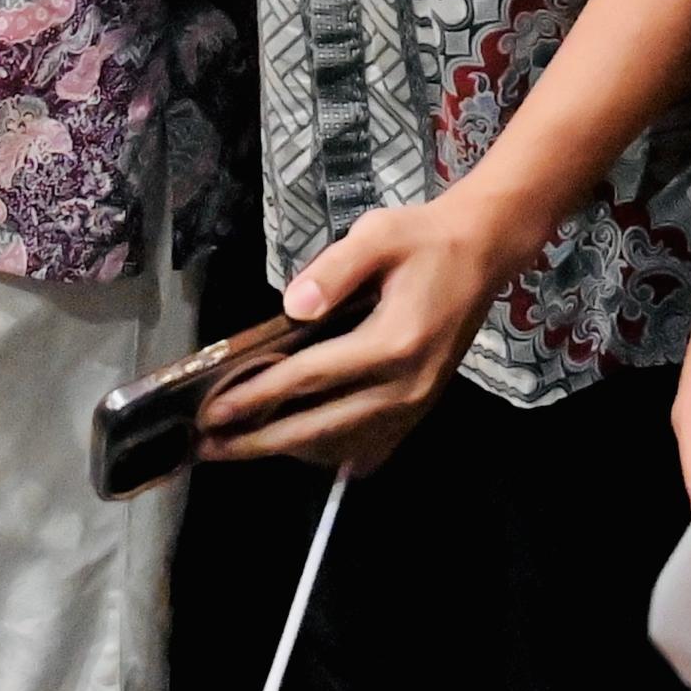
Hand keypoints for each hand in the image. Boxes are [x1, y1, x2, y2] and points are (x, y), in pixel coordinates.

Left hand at [200, 189, 543, 472]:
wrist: (483, 252)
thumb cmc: (424, 239)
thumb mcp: (377, 235)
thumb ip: (333, 270)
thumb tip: (291, 307)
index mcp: (392, 342)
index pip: (308, 379)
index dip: (255, 396)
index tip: (211, 411)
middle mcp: (406, 385)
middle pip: (319, 427)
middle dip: (258, 441)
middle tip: (208, 447)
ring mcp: (417, 405)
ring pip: (342, 445)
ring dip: (288, 451)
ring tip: (239, 447)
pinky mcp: (422, 409)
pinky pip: (371, 448)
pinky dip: (330, 454)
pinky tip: (298, 450)